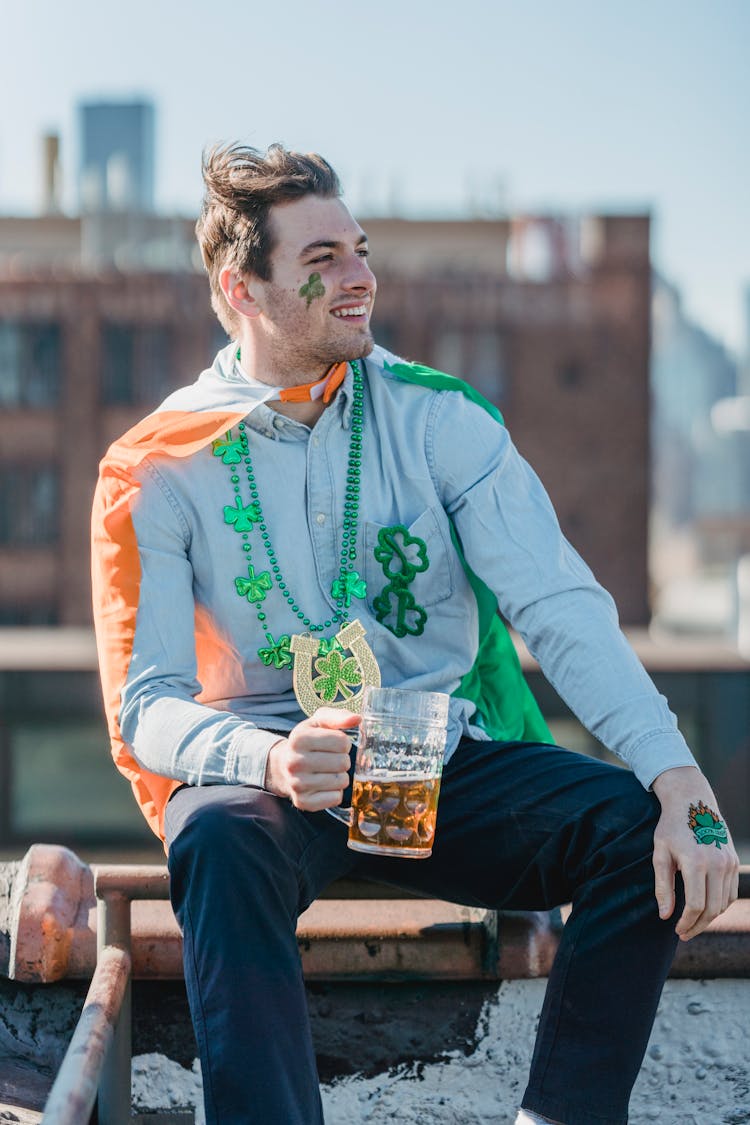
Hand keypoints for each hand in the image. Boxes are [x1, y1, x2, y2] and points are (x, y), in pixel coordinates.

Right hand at [263, 708, 360, 811]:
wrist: (283, 766)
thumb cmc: (307, 741)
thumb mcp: (318, 722)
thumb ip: (338, 716)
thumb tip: (357, 719)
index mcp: (299, 739)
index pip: (342, 742)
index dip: (343, 742)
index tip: (333, 744)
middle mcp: (294, 762)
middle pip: (343, 762)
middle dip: (343, 760)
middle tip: (331, 759)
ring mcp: (297, 784)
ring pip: (341, 781)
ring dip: (340, 776)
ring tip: (327, 771)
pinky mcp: (302, 802)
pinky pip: (336, 798)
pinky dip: (335, 792)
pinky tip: (324, 785)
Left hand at [651, 765, 738, 940]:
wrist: (693, 802)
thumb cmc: (671, 828)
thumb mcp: (660, 854)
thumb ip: (663, 886)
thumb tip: (665, 916)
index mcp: (696, 862)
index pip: (695, 904)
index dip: (686, 922)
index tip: (677, 930)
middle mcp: (717, 863)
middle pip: (711, 908)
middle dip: (697, 925)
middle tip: (684, 933)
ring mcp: (728, 862)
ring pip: (723, 903)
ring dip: (709, 918)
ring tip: (693, 924)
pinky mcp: (734, 862)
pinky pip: (730, 893)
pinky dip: (719, 905)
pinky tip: (705, 910)